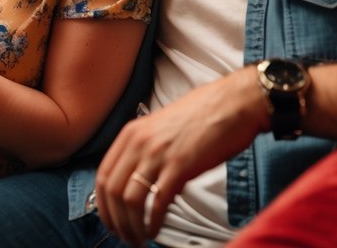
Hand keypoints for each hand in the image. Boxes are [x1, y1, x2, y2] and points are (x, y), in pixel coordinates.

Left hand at [93, 68, 267, 244]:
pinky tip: (156, 229)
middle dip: (115, 220)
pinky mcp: (180, 165)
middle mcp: (139, 142)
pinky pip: (157, 201)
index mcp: (131, 133)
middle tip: (125, 236)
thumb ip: (147, 153)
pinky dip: (153, 221)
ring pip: (130, 200)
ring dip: (132, 226)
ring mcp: (158, 153)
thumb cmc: (203, 115)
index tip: (110, 221)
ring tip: (139, 238)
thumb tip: (145, 185)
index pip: (103, 175)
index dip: (103, 205)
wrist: (233, 103)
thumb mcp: (162, 129)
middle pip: (112, 191)